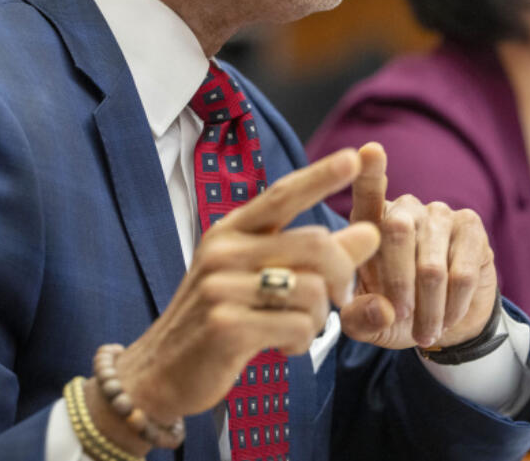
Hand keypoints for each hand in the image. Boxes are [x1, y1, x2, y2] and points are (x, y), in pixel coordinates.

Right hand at [90, 148, 381, 453]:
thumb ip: (312, 255)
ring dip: (319, 318)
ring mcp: (221, 287)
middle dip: (342, 273)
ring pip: (312, 290)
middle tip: (340, 297)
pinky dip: (302, 341)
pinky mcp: (226, 326)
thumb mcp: (258, 277)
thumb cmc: (219, 317)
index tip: (353, 157)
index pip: (282, 195)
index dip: (320, 176)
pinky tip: (283, 347)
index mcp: (230, 231)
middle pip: (315, 244)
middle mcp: (223, 251)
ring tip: (299, 328)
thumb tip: (370, 232)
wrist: (159, 371)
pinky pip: (297, 327)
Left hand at [338, 142, 498, 349]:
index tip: (370, 151)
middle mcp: (403, 209)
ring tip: (425, 330)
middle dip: (398, 288)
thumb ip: (360, 318)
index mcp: (369, 224)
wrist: (445, 323)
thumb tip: (382, 308)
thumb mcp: (368, 324)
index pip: (368, 194)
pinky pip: (461, 274)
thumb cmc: (395, 315)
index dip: (370, 173)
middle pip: (397, 233)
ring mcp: (439, 214)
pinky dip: (452, 306)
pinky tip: (448, 317)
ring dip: (428, 308)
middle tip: (401, 320)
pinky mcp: (471, 227)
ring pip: (430, 266)